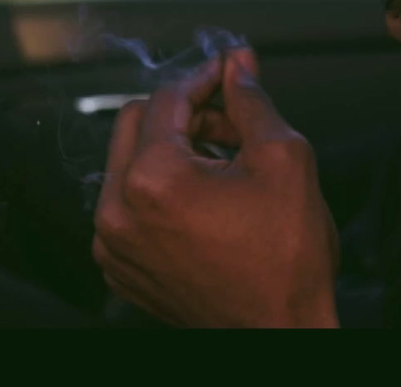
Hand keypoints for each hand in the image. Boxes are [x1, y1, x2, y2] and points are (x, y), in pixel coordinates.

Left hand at [92, 48, 339, 327]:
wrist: (281, 333)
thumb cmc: (285, 263)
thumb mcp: (283, 159)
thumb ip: (251, 101)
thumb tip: (238, 66)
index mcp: (153, 179)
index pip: (167, 97)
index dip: (204, 77)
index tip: (229, 73)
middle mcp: (118, 211)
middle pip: (136, 123)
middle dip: (185, 112)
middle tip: (230, 122)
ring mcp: (115, 244)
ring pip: (130, 163)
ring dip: (174, 151)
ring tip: (226, 165)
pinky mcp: (122, 267)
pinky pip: (128, 206)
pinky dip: (161, 192)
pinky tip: (207, 201)